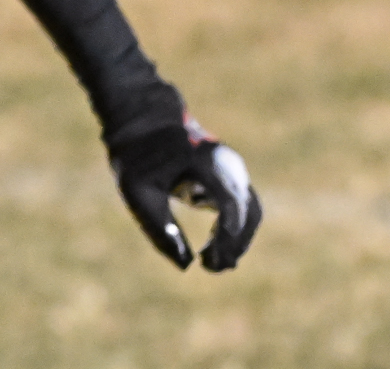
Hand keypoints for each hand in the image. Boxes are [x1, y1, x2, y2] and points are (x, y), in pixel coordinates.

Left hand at [109, 113, 261, 270]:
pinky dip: (235, 230)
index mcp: (205, 162)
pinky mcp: (231, 176)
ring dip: (238, 240)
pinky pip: (244, 207)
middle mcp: (226, 163)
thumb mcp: (137, 192)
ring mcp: (233, 168)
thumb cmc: (138, 157)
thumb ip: (160, 228)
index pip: (230, 203)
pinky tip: (214, 247)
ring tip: (212, 264)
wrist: (144, 122)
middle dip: (234, 244)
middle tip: (210, 267)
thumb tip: (185, 265)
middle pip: (247, 211)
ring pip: (251, 211)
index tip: (210, 260)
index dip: (227, 236)